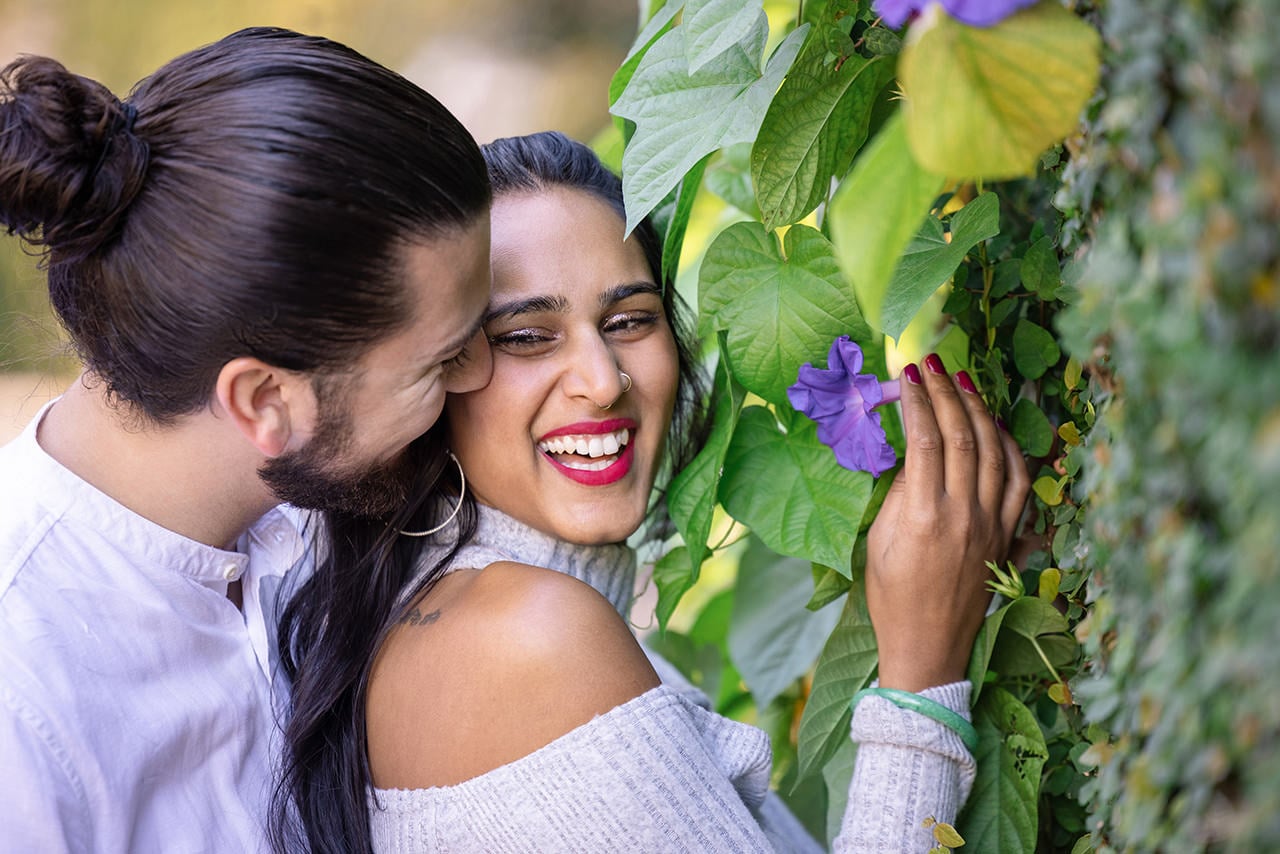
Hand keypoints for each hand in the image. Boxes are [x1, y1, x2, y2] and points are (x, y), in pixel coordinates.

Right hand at [865, 356, 1029, 691]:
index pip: (925, 440)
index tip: (906, 374)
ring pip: (996, 452)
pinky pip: (1021, 482)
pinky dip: (1013, 447)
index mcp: (923, 517)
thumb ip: (899, 493)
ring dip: (981, 410)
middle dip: (947, 392)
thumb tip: (913, 449)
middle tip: (932, 364)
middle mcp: (964, 515)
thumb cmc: (891, 597)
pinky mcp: (1008, 537)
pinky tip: (998, 426)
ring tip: (963, 381)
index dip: (917, 401)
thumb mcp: (879, 542)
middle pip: (963, 436)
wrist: (929, 647)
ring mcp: (992, 525)